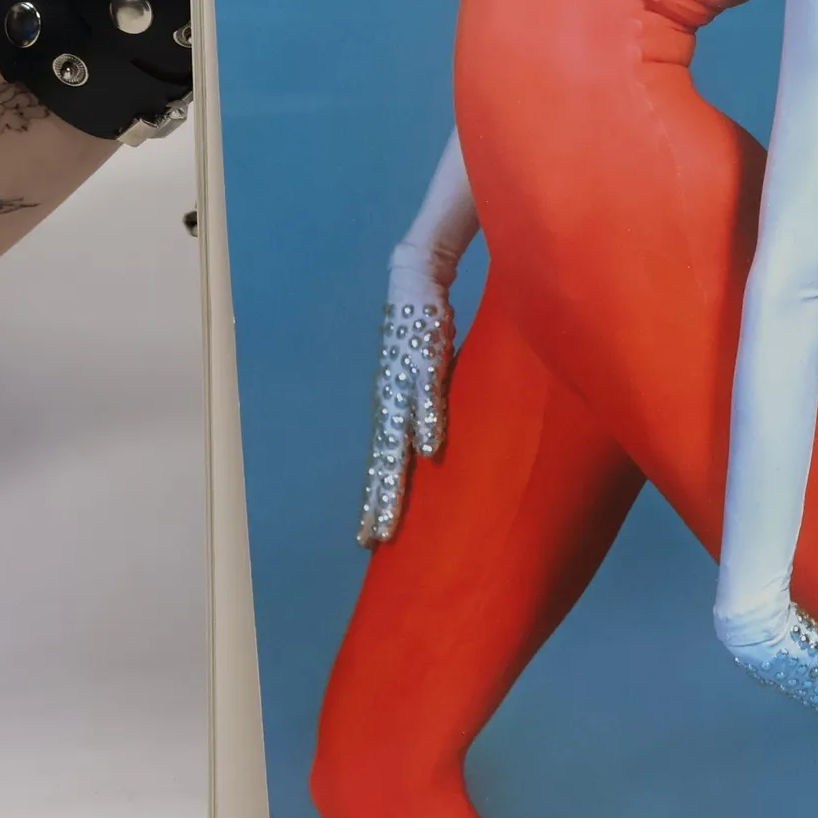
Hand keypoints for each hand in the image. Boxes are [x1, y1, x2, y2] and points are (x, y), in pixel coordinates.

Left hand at [357, 273, 454, 545]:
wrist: (416, 277)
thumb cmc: (426, 330)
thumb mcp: (430, 377)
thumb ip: (433, 407)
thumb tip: (447, 442)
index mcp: (393, 406)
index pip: (382, 460)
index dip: (376, 497)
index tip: (370, 539)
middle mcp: (392, 399)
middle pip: (383, 459)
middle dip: (380, 501)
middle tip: (374, 541)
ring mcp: (406, 380)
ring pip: (397, 437)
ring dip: (393, 478)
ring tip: (390, 516)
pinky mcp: (426, 355)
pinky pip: (428, 395)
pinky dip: (428, 423)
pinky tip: (428, 452)